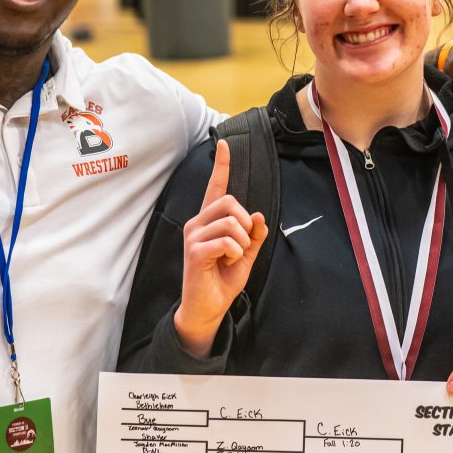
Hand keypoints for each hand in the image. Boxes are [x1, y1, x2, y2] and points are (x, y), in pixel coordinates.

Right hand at [173, 140, 268, 357]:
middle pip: (230, 202)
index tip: (224, 144)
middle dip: (245, 223)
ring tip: (233, 257)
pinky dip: (235, 252)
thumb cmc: (223, 280)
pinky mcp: (194, 251)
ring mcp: (193, 235)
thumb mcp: (246, 255)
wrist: (208, 307)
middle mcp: (198, 223)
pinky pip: (226, 240)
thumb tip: (259, 216)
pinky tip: (227, 262)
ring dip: (242, 241)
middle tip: (241, 245)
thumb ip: (254, 236)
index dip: (221, 166)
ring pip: (231, 221)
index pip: (215, 188)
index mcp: (210, 221)